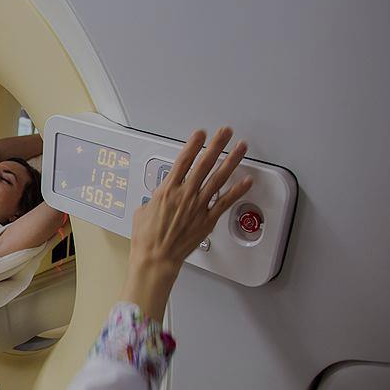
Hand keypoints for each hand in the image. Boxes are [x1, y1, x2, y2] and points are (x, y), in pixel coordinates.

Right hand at [121, 127, 252, 319]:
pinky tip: (247, 181)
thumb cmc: (147, 238)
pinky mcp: (207, 220)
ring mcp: (198, 206)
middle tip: (225, 132)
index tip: (201, 134)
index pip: (183, 160)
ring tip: (240, 148)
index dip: (193, 144)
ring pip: (218, 178)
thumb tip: (158, 197)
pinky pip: (225, 202)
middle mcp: (185, 194)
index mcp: (167, 190)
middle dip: (216, 145)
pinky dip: (237, 191)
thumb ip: (154, 199)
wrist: (156, 257)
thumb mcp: (143, 211)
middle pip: (204, 163)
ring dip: (231, 161)